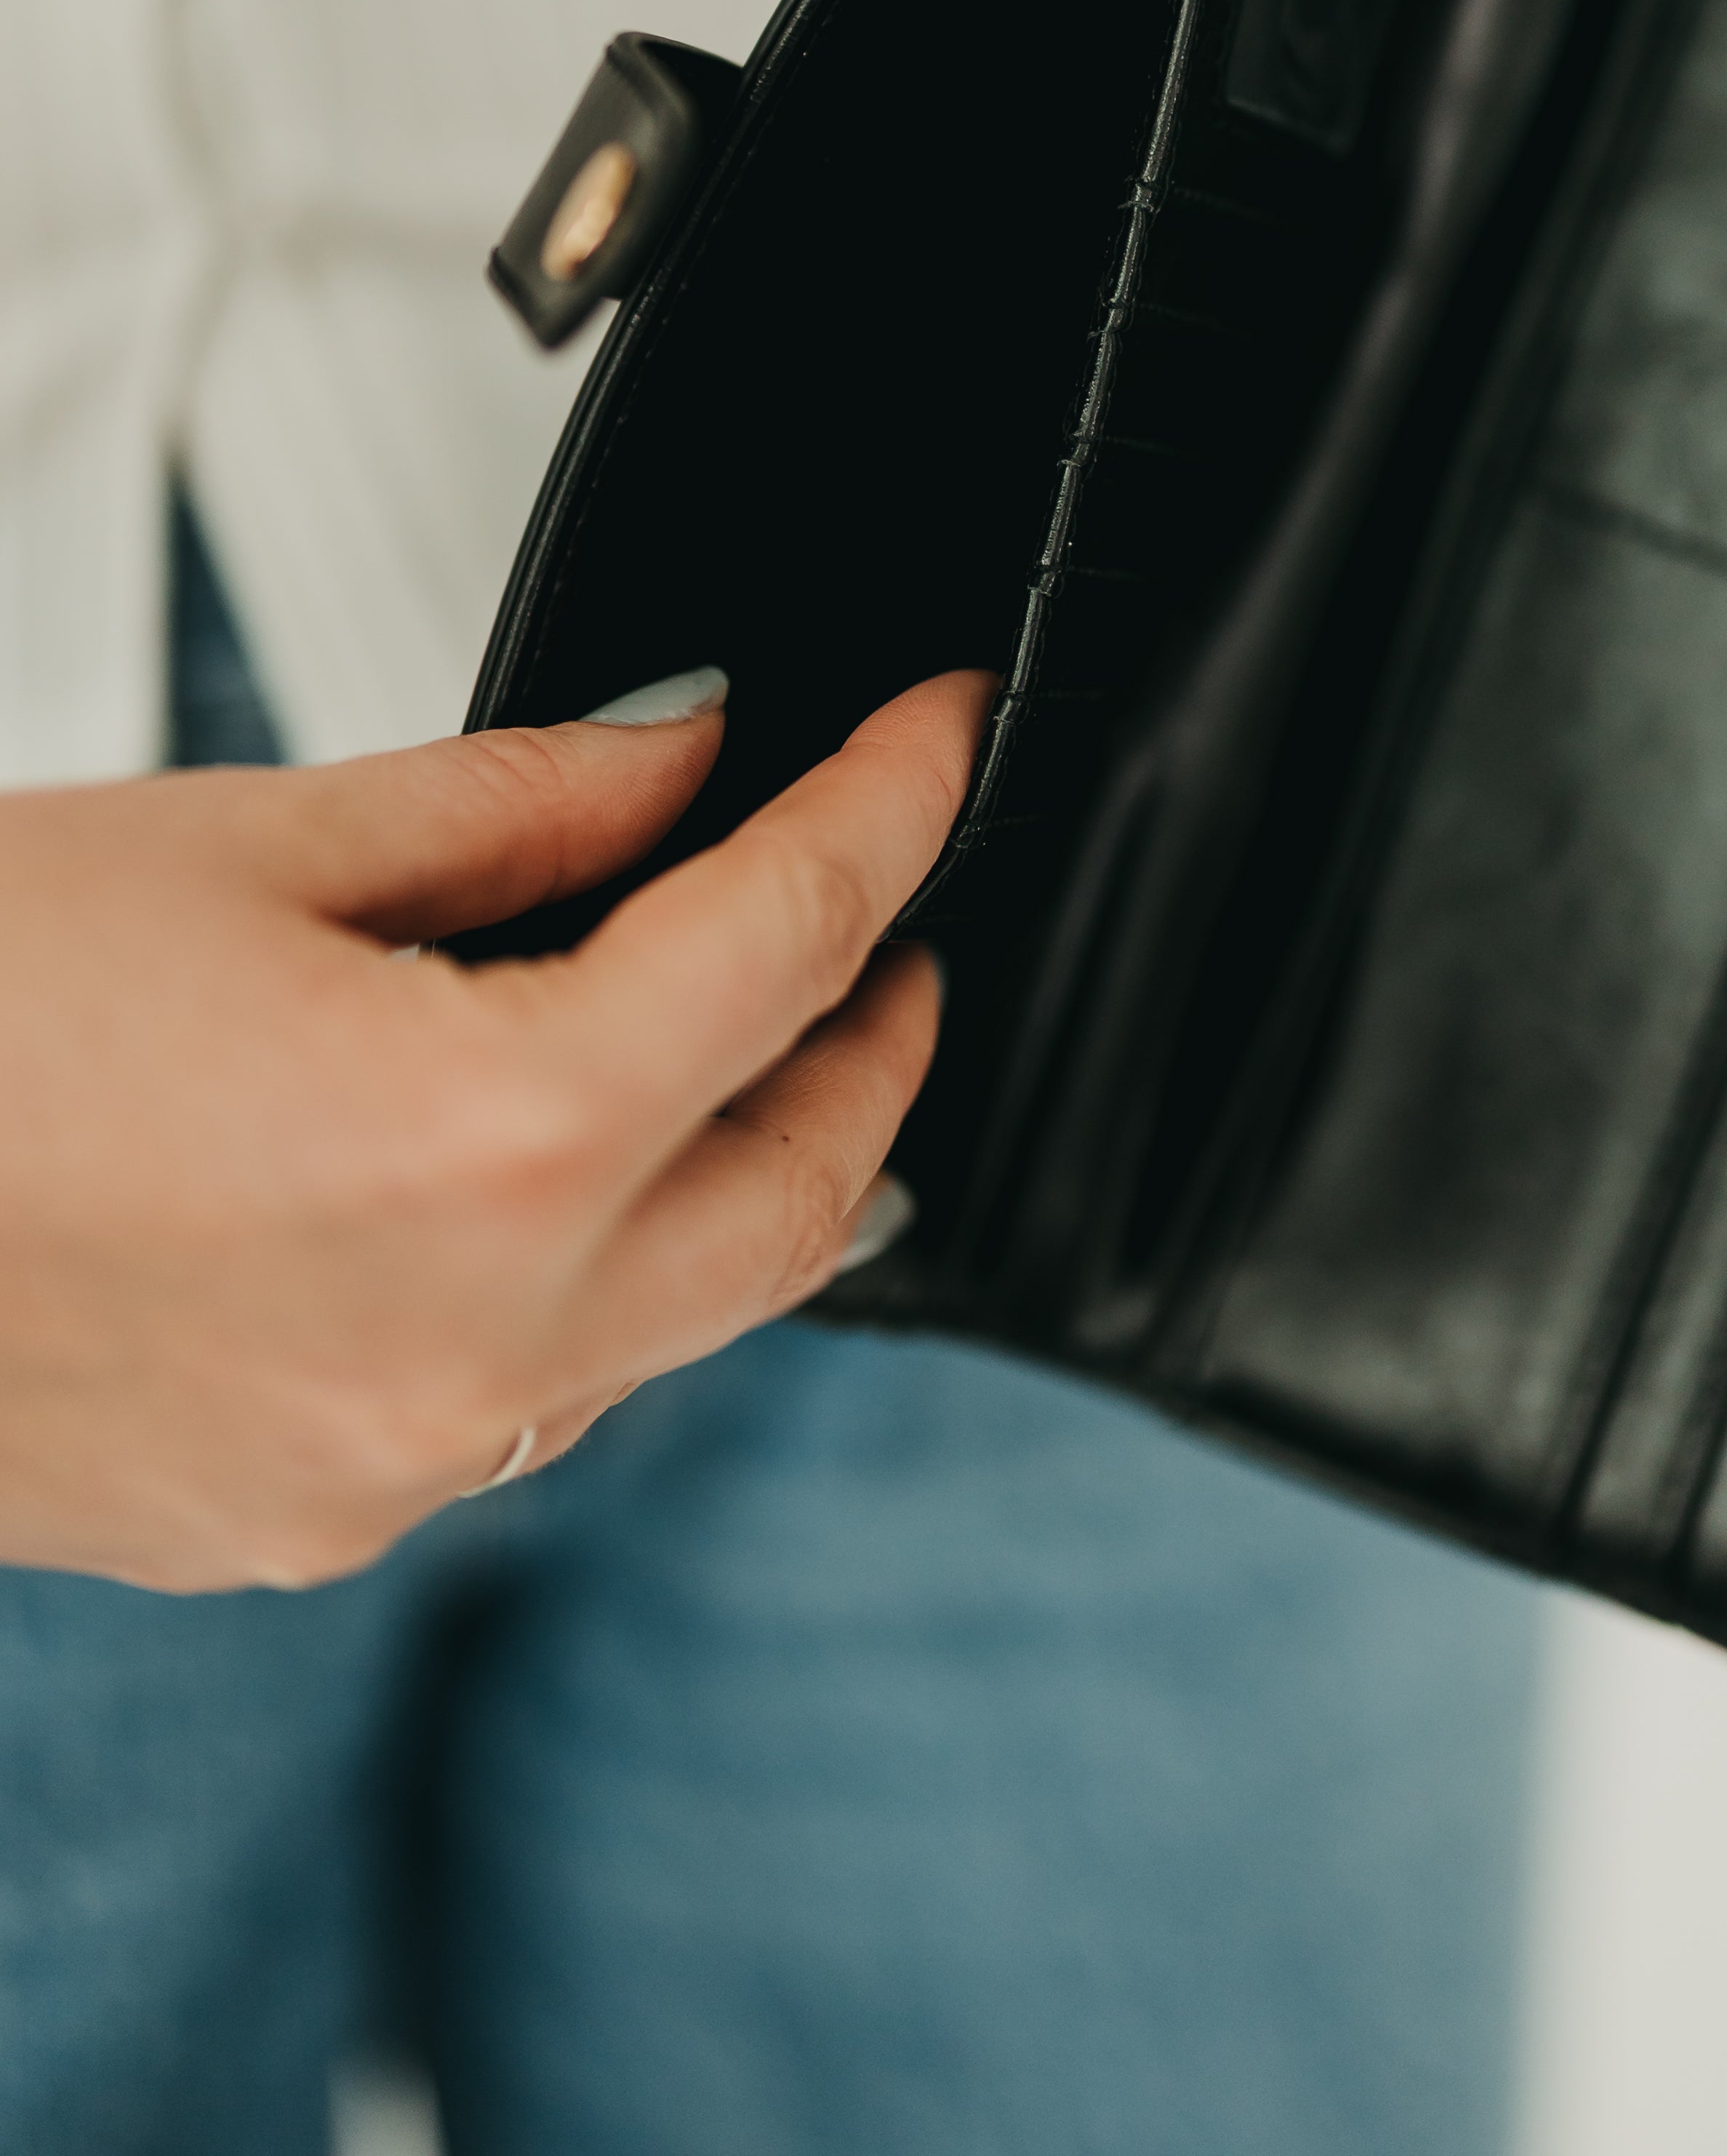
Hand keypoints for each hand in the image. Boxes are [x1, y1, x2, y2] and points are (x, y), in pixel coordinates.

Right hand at [0, 669, 985, 1591]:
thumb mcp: (256, 840)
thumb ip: (526, 805)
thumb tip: (693, 757)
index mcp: (483, 1143)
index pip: (790, 940)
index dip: (896, 804)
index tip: (945, 734)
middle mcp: (470, 1342)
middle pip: (803, 1180)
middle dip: (877, 1028)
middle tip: (893, 906)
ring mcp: (392, 1458)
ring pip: (691, 1315)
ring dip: (756, 1167)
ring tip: (766, 1031)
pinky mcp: (309, 1517)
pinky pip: (543, 1393)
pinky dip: (604, 1273)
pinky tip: (575, 1176)